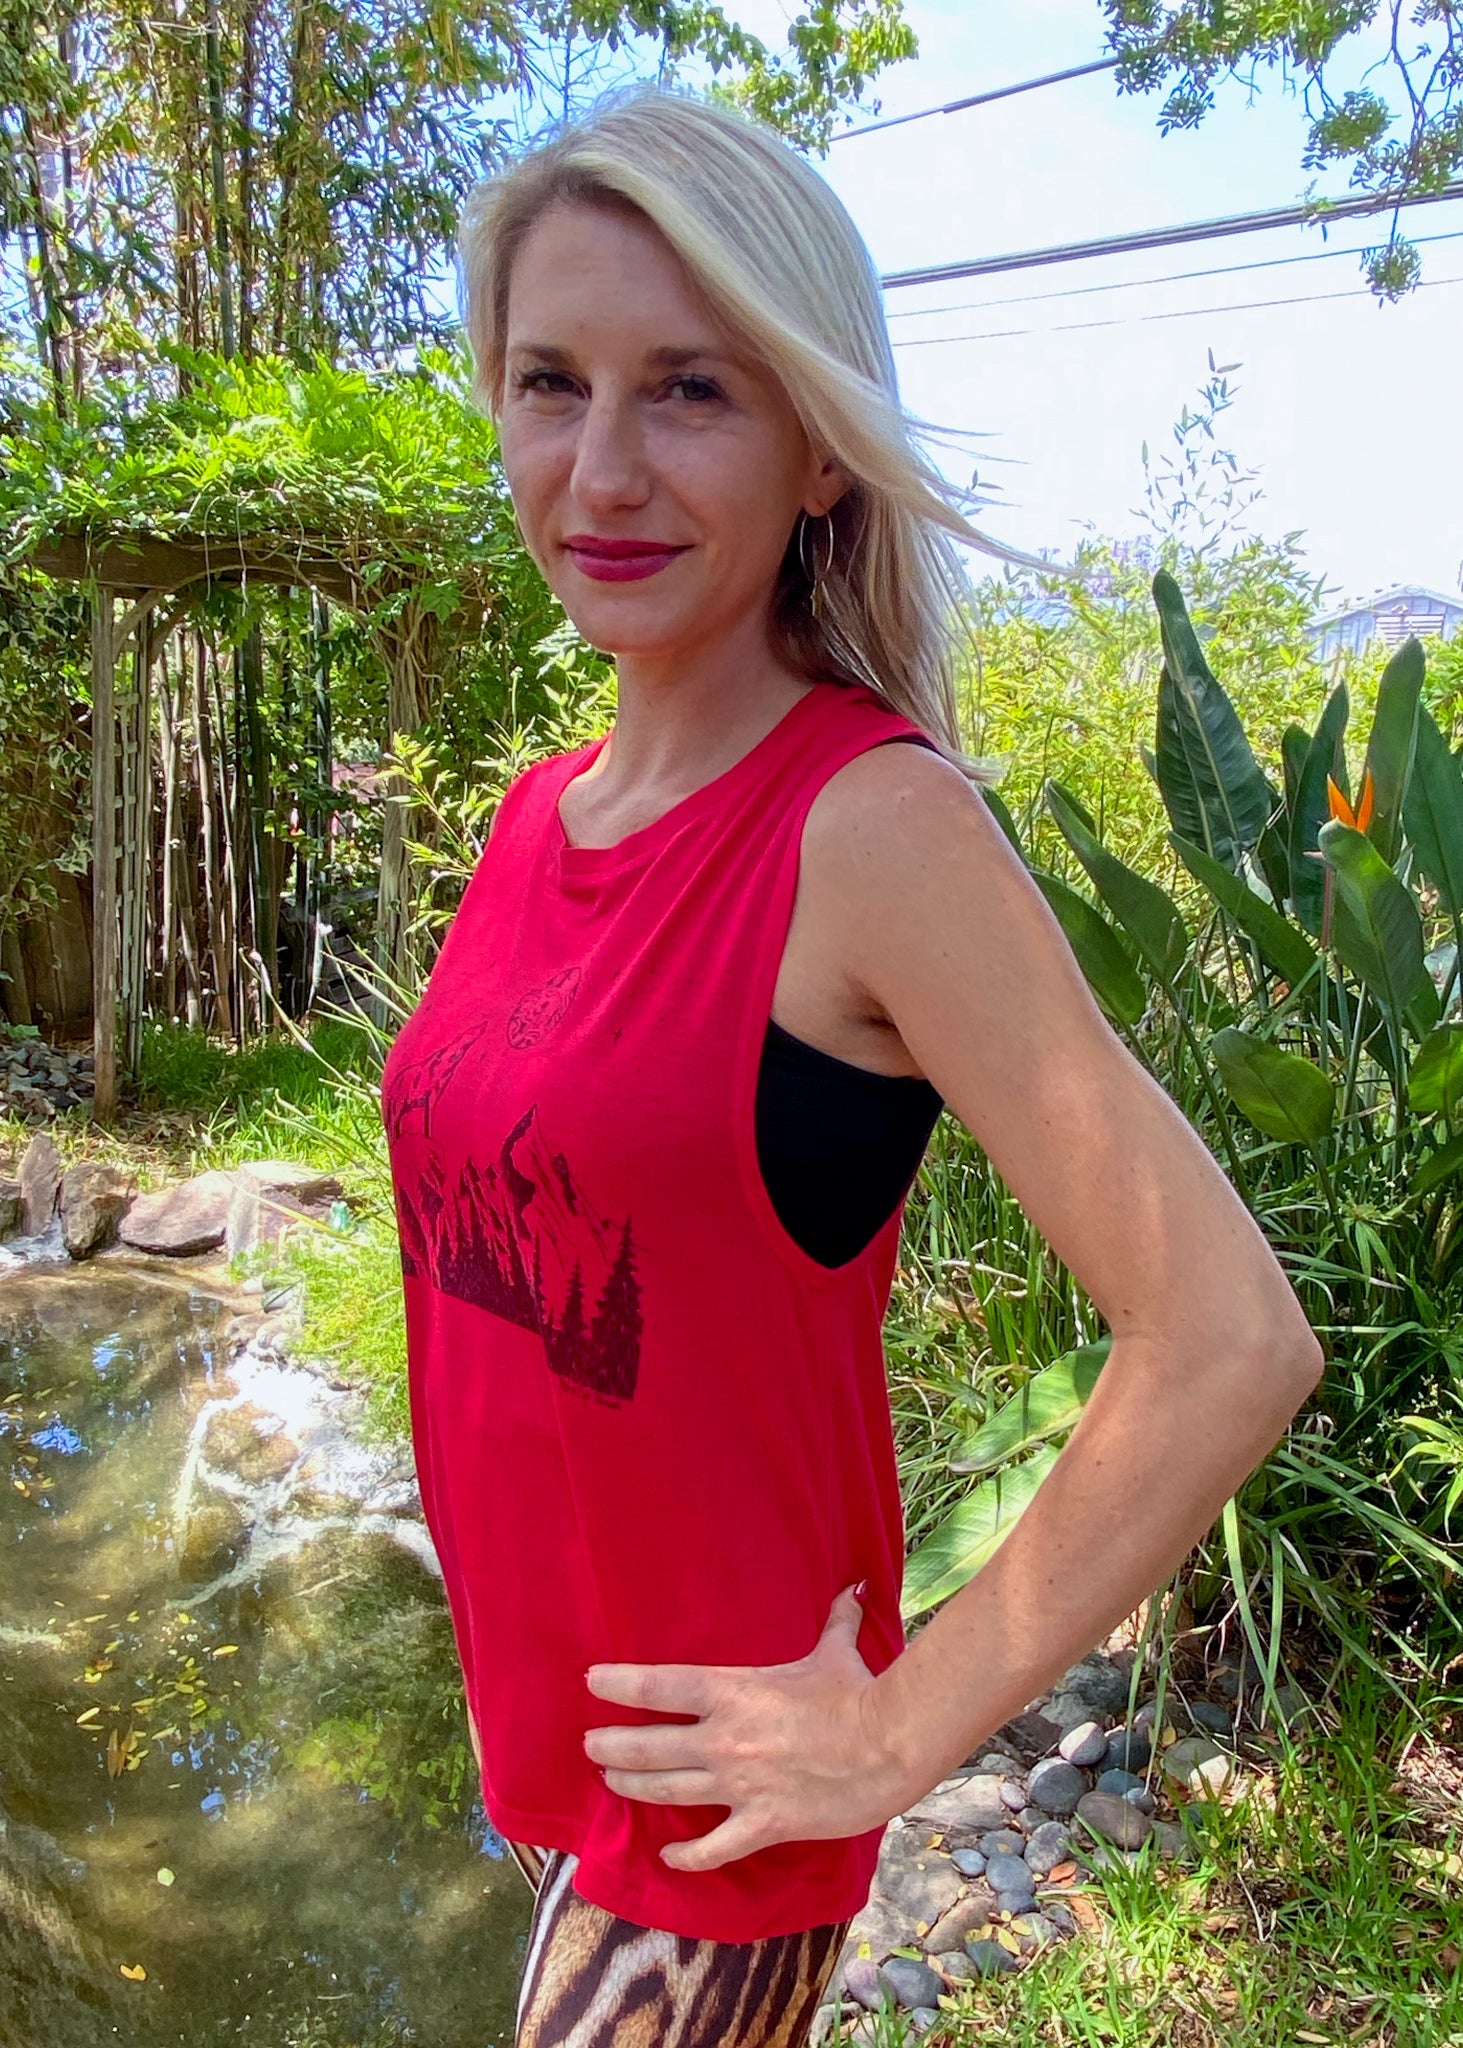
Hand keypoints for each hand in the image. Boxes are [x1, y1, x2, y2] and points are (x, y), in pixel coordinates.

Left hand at [582, 1584, 911, 1871]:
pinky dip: (688, 1857)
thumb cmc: (857, 1695)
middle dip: (612, 1745)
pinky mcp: (762, 1823)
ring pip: (668, 1791)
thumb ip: (836, 1621)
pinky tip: (668, 1857)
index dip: (620, 1683)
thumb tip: (853, 1589)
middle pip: (650, 1745)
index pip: (661, 1685)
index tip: (592, 1681)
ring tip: (609, 1780)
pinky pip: (713, 1848)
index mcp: (734, 1692)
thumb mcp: (837, 1652)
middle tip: (589, 1745)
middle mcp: (725, 1739)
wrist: (887, 1746)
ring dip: (633, 1786)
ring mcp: (740, 1785)